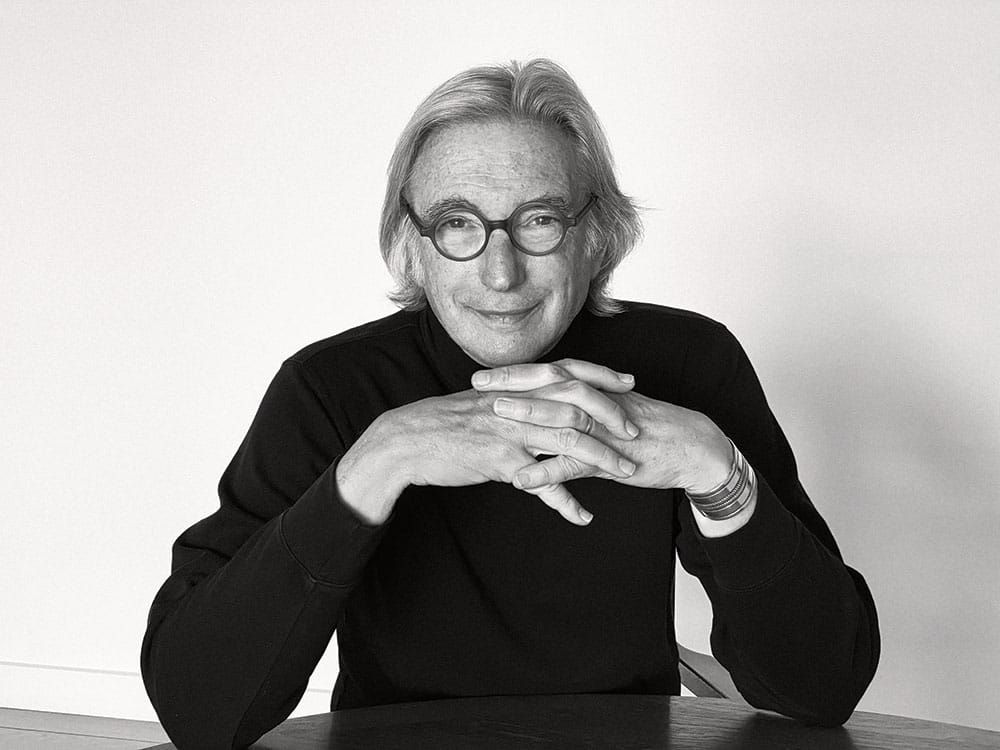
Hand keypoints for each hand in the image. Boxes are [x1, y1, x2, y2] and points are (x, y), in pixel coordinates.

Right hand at [337, 386, 636, 526]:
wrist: (409, 439)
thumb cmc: (445, 421)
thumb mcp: (485, 401)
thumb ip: (515, 399)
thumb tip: (539, 399)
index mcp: (516, 386)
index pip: (568, 370)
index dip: (601, 375)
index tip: (629, 382)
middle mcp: (518, 403)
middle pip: (578, 403)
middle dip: (613, 417)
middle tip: (636, 431)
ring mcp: (511, 431)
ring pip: (568, 441)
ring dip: (603, 459)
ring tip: (627, 472)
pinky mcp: (501, 461)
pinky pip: (541, 484)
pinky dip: (565, 502)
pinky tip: (583, 516)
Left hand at [473, 361, 731, 494]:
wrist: (694, 447)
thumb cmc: (651, 429)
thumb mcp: (614, 410)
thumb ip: (583, 407)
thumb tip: (552, 406)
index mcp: (597, 391)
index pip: (550, 374)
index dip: (516, 374)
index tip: (484, 375)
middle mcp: (599, 403)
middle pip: (551, 386)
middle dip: (513, 385)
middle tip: (477, 386)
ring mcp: (606, 429)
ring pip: (562, 418)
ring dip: (527, 416)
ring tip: (493, 418)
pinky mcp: (613, 459)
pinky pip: (576, 464)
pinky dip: (548, 471)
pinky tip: (522, 480)